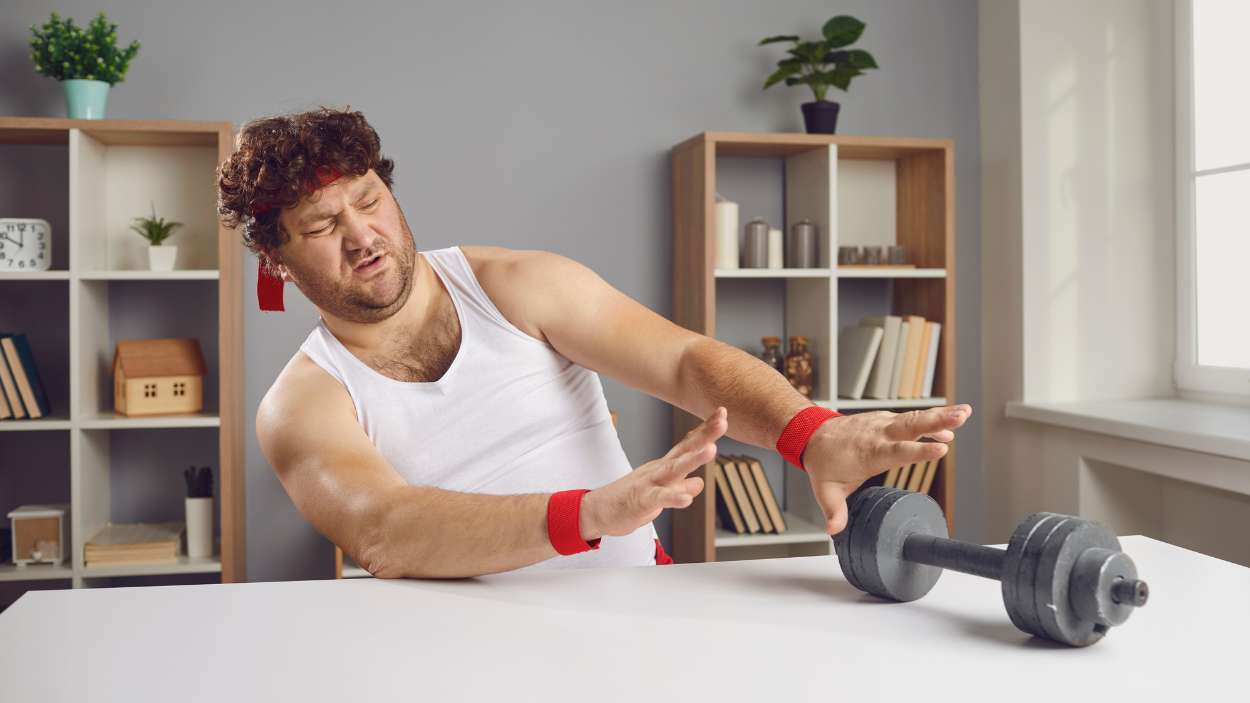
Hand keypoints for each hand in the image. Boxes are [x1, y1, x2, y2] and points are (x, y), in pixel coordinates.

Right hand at [580, 407, 726, 538]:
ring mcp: (650, 483)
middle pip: (685, 450)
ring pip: (674, 470)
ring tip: (712, 450)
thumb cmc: (631, 499)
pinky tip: (687, 499)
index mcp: (665, 466)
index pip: (688, 445)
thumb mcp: (661, 492)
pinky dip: (673, 498)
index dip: (706, 430)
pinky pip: (659, 499)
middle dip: (705, 435)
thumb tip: (700, 482)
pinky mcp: (641, 501)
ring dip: (693, 459)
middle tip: (723, 420)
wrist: (598, 510)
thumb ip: (680, 486)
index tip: (723, 414)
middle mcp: (659, 470)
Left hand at [801, 404, 971, 534]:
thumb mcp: (825, 490)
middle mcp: (879, 435)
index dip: (920, 451)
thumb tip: (834, 530)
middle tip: (961, 417)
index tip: (942, 449)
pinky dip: (930, 424)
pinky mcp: (886, 422)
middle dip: (938, 422)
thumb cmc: (823, 462)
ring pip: (915, 419)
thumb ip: (834, 510)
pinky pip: (911, 420)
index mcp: (869, 452)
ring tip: (965, 413)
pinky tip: (949, 430)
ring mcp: (883, 425)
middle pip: (912, 426)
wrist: (812, 435)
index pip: (897, 451)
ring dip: (941, 417)